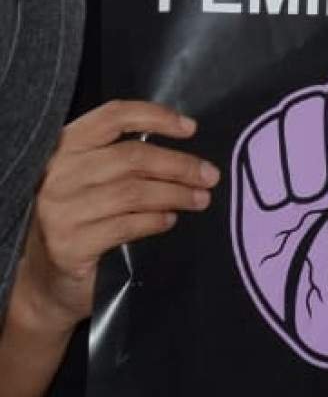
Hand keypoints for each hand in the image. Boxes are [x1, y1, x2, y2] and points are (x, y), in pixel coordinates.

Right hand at [10, 101, 216, 336]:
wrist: (48, 279)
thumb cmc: (83, 217)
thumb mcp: (95, 178)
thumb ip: (125, 157)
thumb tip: (185, 142)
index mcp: (64, 149)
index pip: (112, 117)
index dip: (155, 117)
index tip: (191, 128)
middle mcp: (57, 176)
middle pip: (132, 157)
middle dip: (179, 165)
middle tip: (210, 176)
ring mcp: (59, 212)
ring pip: (133, 192)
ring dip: (176, 194)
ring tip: (200, 199)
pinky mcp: (68, 245)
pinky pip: (126, 225)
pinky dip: (155, 221)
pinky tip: (169, 220)